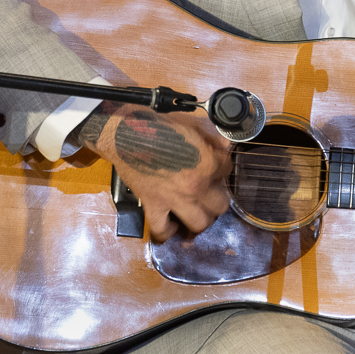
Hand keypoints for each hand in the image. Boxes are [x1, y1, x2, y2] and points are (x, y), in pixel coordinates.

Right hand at [78, 102, 232, 241]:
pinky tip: (173, 223)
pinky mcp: (153, 206)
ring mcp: (174, 199)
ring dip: (201, 219)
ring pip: (200, 223)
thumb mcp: (192, 123)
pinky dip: (169, 231)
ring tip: (196, 211)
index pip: (228, 170)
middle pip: (220, 205)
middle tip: (210, 192)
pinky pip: (162, 230)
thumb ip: (212, 137)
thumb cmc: (159, 123)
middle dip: (217, 198)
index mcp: (208, 163)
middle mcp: (195, 186)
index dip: (222, 166)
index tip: (214, 164)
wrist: (126, 132)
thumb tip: (224, 146)